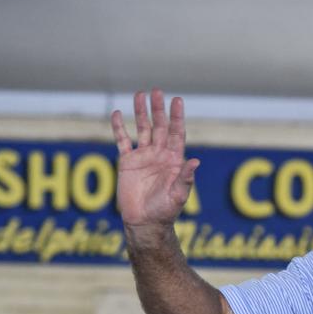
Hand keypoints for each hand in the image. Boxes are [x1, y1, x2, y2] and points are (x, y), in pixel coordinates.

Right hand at [111, 89, 198, 226]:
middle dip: (158, 109)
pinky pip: (122, 141)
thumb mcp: (178, 195)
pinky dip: (119, 128)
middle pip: (160, 126)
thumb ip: (185, 178)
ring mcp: (143, 157)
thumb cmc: (165, 211)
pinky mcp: (127, 163)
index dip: (177, 117)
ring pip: (142, 129)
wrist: (145, 222)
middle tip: (157, 91)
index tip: (177, 100)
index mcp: (174, 160)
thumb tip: (196, 162)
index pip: (177, 133)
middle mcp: (159, 154)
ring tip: (139, 94)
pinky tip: (117, 113)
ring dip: (140, 113)